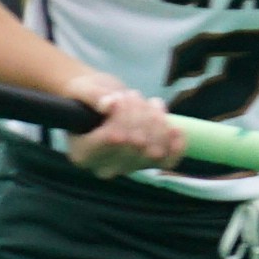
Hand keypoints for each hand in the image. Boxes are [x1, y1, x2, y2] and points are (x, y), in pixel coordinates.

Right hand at [64, 82, 186, 175]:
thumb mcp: (82, 90)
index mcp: (83, 153)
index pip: (112, 138)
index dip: (123, 115)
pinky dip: (176, 145)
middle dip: (139, 112)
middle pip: (136, 143)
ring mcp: (129, 168)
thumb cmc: (87, 97)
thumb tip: (109, 105)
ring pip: (154, 150)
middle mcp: (105, 167)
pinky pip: (168, 162)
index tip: (118, 97)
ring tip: (149, 103)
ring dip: (157, 121)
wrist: (103, 104)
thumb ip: (93, 97)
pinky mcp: (148, 164)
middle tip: (132, 94)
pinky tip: (175, 129)